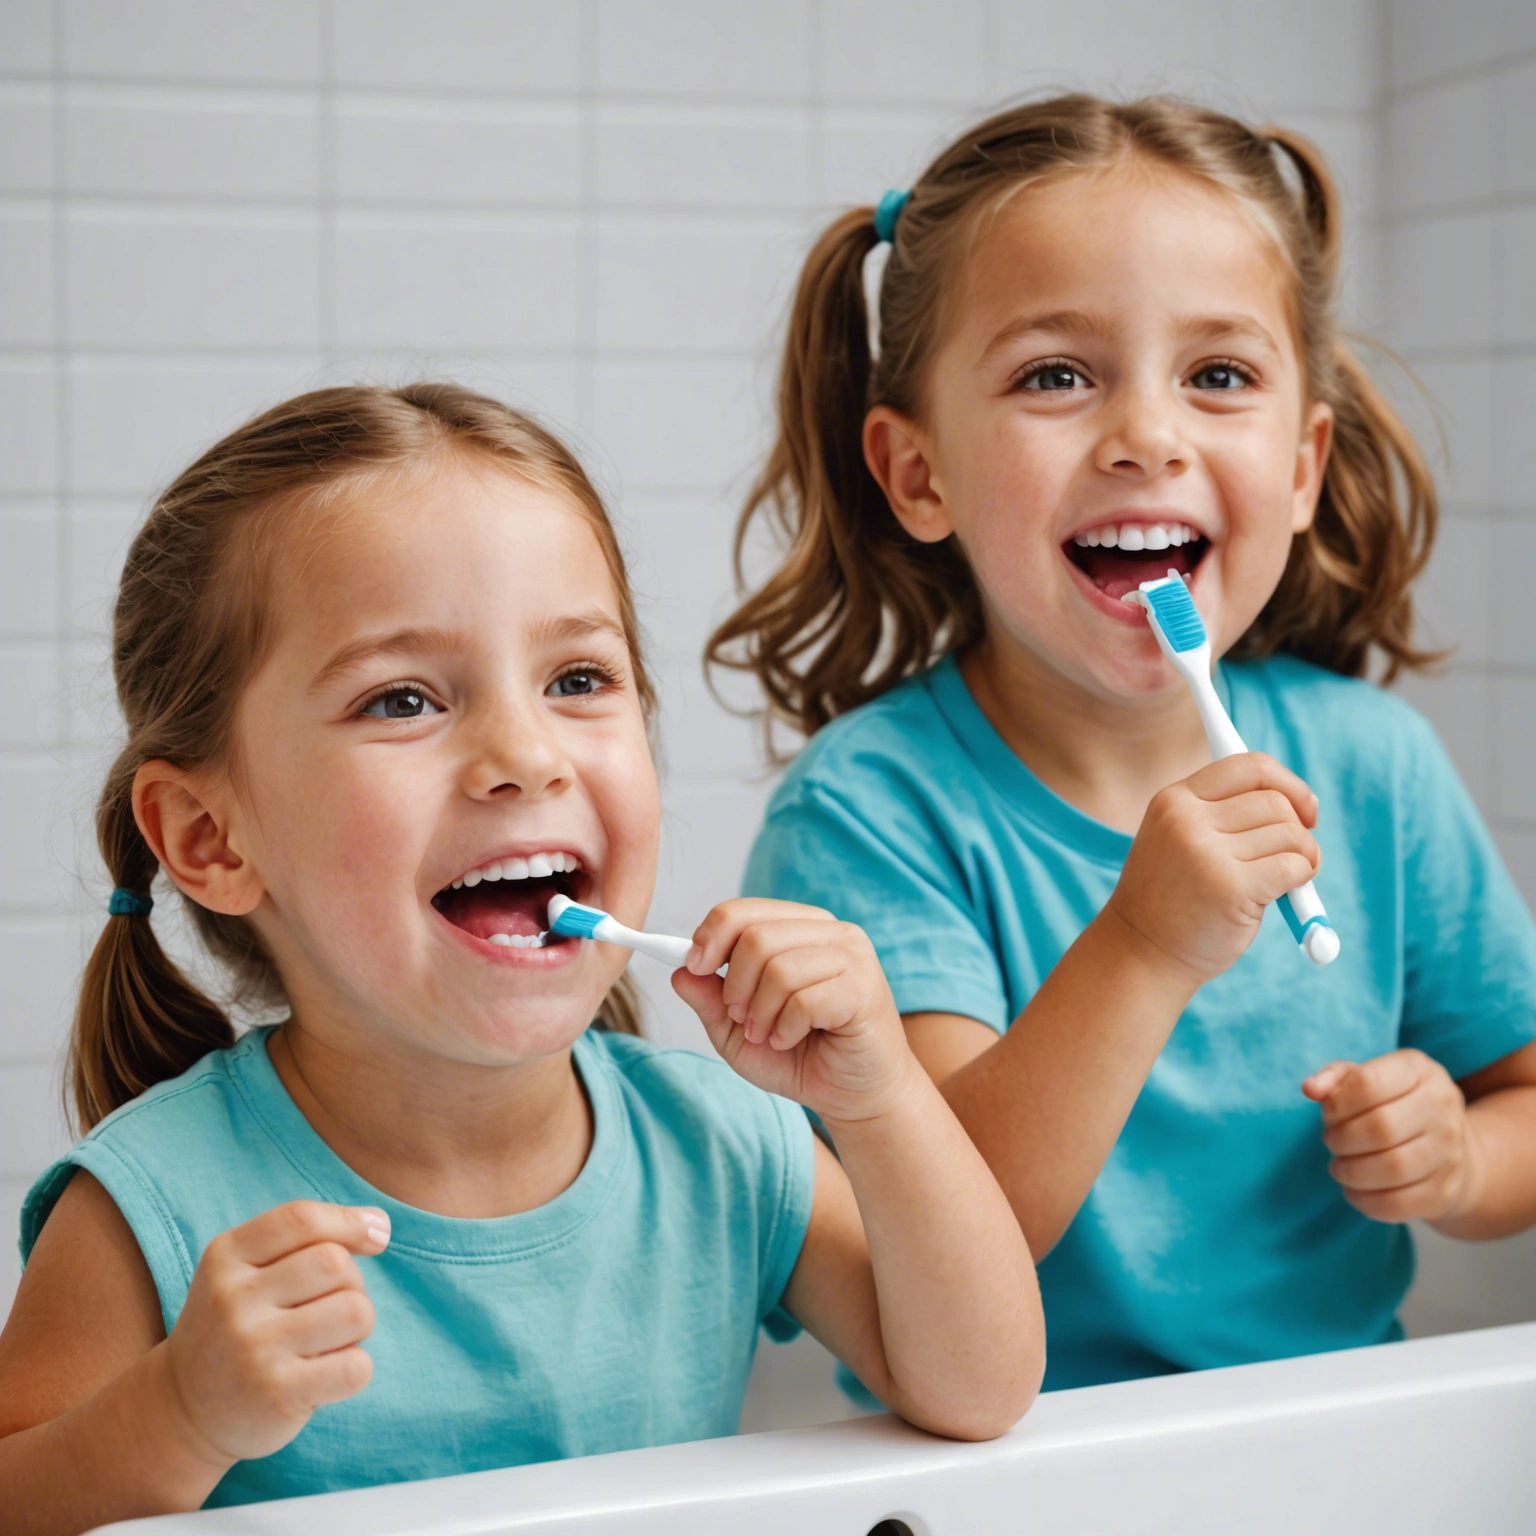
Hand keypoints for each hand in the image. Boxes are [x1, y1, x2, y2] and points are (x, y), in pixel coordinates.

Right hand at [161, 1201, 388, 1465]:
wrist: (184, 1412)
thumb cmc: (239, 1326)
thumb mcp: (247, 1269)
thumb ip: (308, 1237)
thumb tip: (380, 1225)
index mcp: (225, 1256)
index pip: (302, 1219)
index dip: (350, 1221)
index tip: (377, 1235)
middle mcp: (233, 1298)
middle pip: (337, 1263)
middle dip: (352, 1283)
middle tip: (328, 1309)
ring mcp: (252, 1347)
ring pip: (355, 1311)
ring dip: (357, 1327)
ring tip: (325, 1342)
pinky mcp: (275, 1394)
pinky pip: (355, 1366)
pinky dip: (354, 1368)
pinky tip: (322, 1376)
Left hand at [672, 898, 917, 1126]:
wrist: (855, 1095)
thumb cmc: (801, 1057)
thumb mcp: (738, 1031)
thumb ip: (710, 1000)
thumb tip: (679, 972)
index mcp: (799, 927)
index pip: (742, 910)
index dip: (710, 936)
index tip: (694, 967)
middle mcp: (830, 932)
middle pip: (755, 937)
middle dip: (735, 986)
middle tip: (742, 1018)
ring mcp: (853, 957)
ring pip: (779, 969)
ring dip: (761, 1013)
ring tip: (767, 1034)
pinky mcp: (865, 989)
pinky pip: (805, 1001)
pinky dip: (786, 1029)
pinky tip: (791, 1040)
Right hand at [1104, 752, 1320, 983]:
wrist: (1141, 953)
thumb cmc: (1174, 898)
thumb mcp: (1182, 840)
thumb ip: (1225, 814)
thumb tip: (1300, 802)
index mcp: (1173, 800)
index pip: (1247, 766)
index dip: (1287, 783)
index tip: (1305, 809)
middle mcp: (1186, 819)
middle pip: (1275, 802)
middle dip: (1299, 829)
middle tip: (1295, 856)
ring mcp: (1206, 853)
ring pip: (1291, 833)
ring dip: (1303, 857)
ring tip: (1284, 882)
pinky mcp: (1231, 888)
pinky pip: (1294, 866)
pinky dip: (1303, 879)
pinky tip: (1285, 896)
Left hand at [1303, 1051, 1476, 1222]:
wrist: (1449, 1149)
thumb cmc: (1393, 1105)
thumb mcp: (1368, 1078)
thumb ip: (1335, 1077)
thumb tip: (1310, 1089)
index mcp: (1418, 1071)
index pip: (1369, 1084)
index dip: (1337, 1104)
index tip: (1328, 1114)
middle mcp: (1442, 1108)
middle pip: (1380, 1128)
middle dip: (1341, 1139)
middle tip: (1331, 1142)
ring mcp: (1450, 1152)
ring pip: (1393, 1168)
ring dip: (1351, 1172)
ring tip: (1340, 1167)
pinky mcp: (1445, 1192)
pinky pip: (1399, 1203)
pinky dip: (1365, 1200)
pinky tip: (1355, 1190)